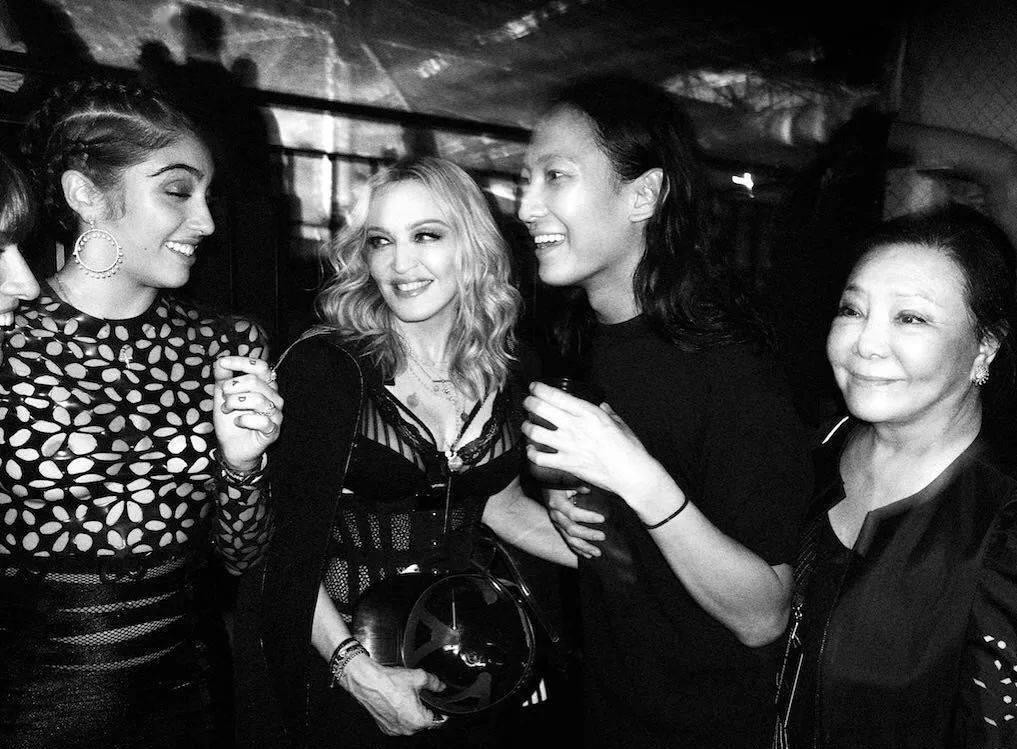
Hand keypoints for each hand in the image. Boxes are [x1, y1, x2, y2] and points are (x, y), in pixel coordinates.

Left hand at [213, 355, 282, 470]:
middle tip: (223, 397)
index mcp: (265, 386)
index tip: (222, 363)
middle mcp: (274, 397)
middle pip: (255, 381)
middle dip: (233, 387)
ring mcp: (276, 414)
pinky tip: (238, 422)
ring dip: (235, 403)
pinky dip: (244, 420)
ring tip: (227, 410)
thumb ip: (222, 377)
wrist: (232, 447)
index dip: (242, 362)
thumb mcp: (222, 396)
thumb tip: (220, 360)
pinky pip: (262, 421)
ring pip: (258, 399)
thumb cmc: (231, 419)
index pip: (261, 366)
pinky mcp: (273, 431)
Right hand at [339, 655, 446, 735]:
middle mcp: (406, 729)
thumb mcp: (418, 677)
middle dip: (424, 710)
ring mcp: (395, 730)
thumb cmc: (389, 682)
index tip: (438, 704)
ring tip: (406, 697)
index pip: (438, 720)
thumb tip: (440, 686)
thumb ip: (434, 683)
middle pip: (424, 722)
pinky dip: (400, 715)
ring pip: (411, 723)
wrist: (368, 682)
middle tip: (419, 696)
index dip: (440, 710)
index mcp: (418, 720)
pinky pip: (399, 724)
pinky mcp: (385, 727)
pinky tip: (397, 702)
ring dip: (412, 713)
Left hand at [523, 382, 664, 508]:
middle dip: (529, 403)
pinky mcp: (566, 464)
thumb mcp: (618, 422)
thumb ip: (606, 412)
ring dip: (527, 427)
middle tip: (527, 402)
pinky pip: (539, 458)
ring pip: (535, 432)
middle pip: (540, 409)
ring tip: (527, 425)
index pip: (556, 395)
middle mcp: (575, 427)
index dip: (539, 389)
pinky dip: (531, 453)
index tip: (534, 388)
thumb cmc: (629, 449)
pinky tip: (531, 450)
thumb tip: (601, 405)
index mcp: (588, 413)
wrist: (631, 474)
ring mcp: (568, 446)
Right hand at [545, 487, 603, 558]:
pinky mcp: (559, 528)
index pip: (573, 513)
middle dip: (588, 534)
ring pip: (569, 539)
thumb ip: (578, 485)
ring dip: (584, 547)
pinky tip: (588, 555)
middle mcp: (555, 515)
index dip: (587, 517)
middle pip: (571, 529)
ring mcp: (556, 523)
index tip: (602, 518)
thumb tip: (589, 489)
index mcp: (557, 502)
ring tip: (597, 553)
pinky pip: (567, 541)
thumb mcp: (567, 480)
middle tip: (603, 537)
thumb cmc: (559, 481)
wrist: (545, 485)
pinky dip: (578, 549)